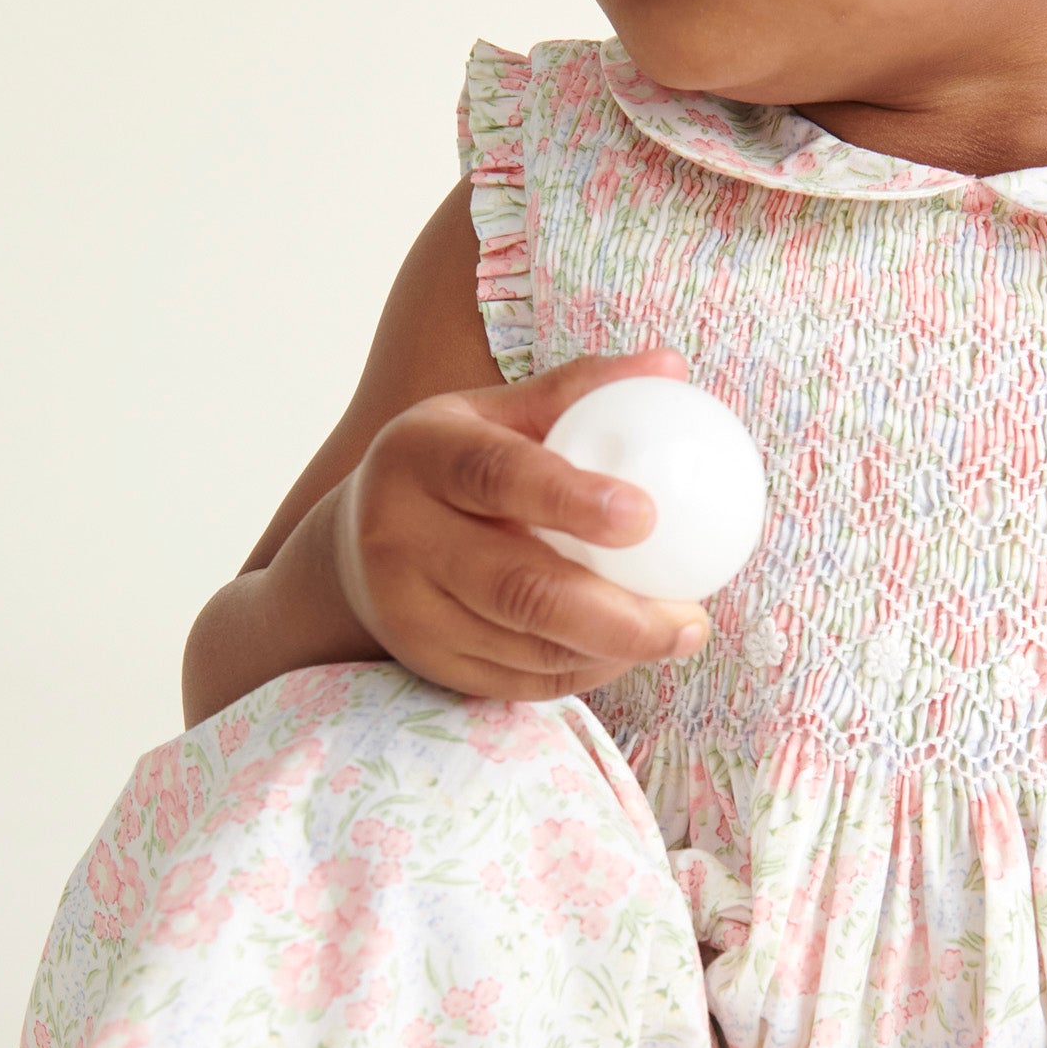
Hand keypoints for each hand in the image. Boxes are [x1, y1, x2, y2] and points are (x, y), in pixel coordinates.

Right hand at [332, 347, 709, 699]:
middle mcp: (399, 536)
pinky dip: (585, 673)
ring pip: (527, 648)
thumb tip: (673, 365)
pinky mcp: (426, 663)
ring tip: (680, 633)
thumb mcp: (495, 414)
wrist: (355, 540)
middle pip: (517, 588)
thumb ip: (579, 391)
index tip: (646, 515)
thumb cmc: (453, 464)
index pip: (496, 476)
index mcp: (419, 455)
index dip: (570, 498)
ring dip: (616, 651)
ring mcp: (407, 610)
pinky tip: (628, 652)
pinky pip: (520, 682)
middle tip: (691, 616)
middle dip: (618, 615)